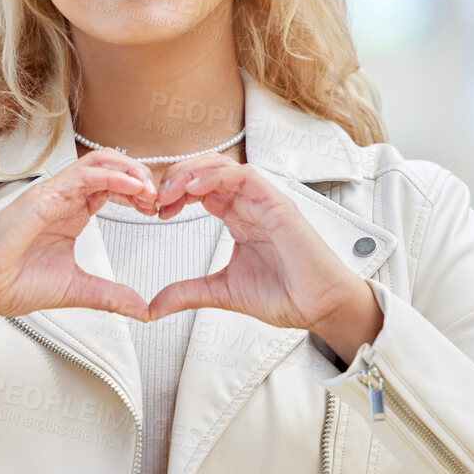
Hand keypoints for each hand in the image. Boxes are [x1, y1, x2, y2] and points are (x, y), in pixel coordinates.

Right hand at [0, 148, 160, 326]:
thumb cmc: (11, 282)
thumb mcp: (76, 289)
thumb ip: (110, 296)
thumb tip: (142, 308)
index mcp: (71, 213)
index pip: (112, 186)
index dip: (138, 193)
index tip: (156, 210)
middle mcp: (64, 197)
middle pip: (111, 167)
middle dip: (141, 177)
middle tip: (159, 199)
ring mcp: (53, 193)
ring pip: (100, 162)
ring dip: (131, 172)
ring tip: (150, 191)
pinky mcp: (44, 195)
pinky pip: (84, 174)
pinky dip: (113, 177)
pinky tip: (133, 189)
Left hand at [143, 153, 382, 352]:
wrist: (319, 308)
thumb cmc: (285, 294)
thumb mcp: (222, 292)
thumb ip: (188, 293)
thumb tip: (154, 305)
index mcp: (238, 217)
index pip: (200, 189)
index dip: (174, 193)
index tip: (156, 211)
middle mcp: (250, 204)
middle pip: (207, 170)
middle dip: (177, 177)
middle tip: (156, 198)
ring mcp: (264, 201)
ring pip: (224, 166)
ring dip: (192, 172)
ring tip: (170, 191)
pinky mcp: (279, 205)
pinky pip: (247, 176)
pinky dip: (218, 176)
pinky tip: (196, 188)